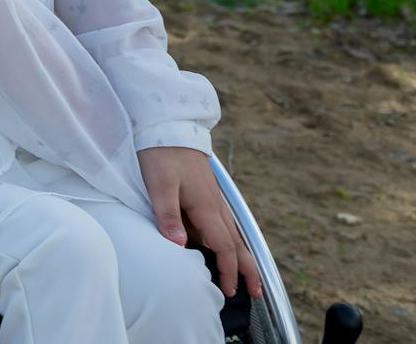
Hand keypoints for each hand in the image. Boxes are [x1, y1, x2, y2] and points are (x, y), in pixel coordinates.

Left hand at [136, 146, 262, 298]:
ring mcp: (211, 196)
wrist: (167, 124)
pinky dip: (227, 238)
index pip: (224, 246)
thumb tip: (179, 246)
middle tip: (255, 292)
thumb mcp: (160, 184)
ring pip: (231, 231)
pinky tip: (220, 242)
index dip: (229, 270)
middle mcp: (214, 204)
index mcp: (206, 206)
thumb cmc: (162, 153)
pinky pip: (221, 221)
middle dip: (246, 268)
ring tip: (245, 273)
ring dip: (239, 254)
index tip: (230, 291)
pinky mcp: (204, 190)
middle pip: (236, 242)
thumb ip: (168, 215)